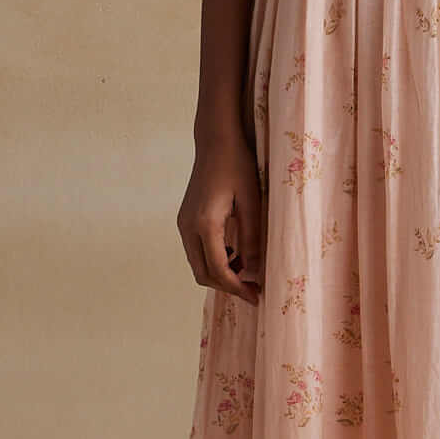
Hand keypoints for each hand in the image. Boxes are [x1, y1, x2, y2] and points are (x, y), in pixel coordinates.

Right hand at [177, 128, 264, 301]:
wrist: (216, 142)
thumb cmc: (238, 166)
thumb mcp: (251, 202)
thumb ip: (253, 238)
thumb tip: (255, 270)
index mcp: (205, 224)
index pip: (219, 271)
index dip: (238, 288)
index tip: (257, 296)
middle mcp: (188, 227)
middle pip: (203, 274)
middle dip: (227, 287)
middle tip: (253, 290)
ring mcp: (183, 223)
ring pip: (198, 264)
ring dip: (220, 274)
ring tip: (247, 271)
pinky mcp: (185, 219)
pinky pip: (196, 251)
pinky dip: (213, 260)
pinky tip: (235, 253)